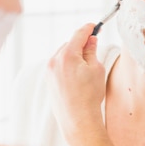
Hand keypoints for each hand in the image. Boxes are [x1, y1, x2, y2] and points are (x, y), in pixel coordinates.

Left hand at [47, 23, 105, 141]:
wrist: (77, 119)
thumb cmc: (89, 96)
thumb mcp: (96, 69)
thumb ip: (91, 51)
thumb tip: (90, 40)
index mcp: (67, 55)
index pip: (78, 34)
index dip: (88, 28)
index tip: (95, 26)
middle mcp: (54, 61)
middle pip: (69, 44)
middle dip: (81, 44)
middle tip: (94, 47)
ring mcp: (49, 71)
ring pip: (63, 55)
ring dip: (73, 55)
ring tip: (86, 67)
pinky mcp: (48, 80)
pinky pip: (58, 65)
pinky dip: (67, 65)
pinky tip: (77, 76)